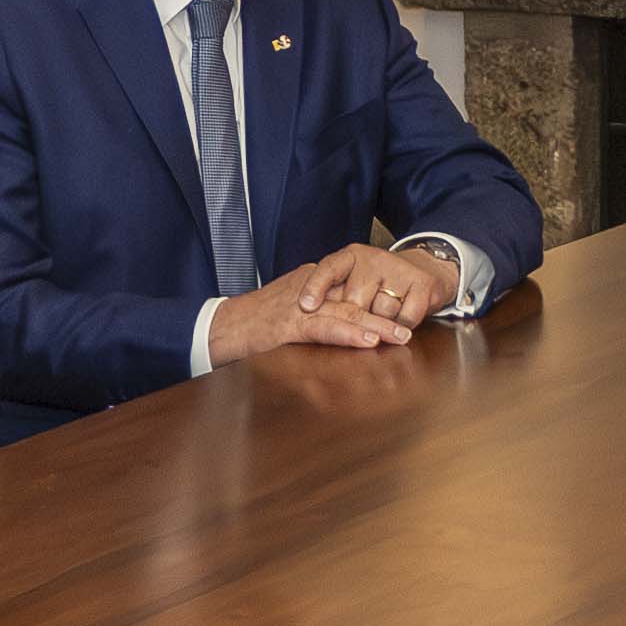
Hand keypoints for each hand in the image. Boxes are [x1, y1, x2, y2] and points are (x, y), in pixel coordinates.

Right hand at [207, 249, 425, 361]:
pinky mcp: (288, 323)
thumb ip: (311, 318)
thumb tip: (339, 330)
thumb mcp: (285, 316)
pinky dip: (348, 334)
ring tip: (400, 337)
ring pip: (346, 313)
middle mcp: (308, 290)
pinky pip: (324, 327)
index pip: (349, 292)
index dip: (375, 306)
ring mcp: (298, 305)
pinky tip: (367, 341)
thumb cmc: (248, 327)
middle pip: (354, 301)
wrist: (217, 329)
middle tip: (408, 330)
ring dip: (375, 327)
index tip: (396, 318)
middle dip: (382, 316)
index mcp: (309, 285)